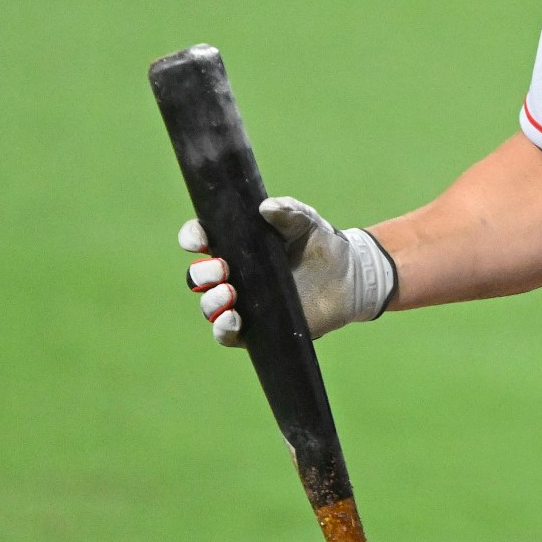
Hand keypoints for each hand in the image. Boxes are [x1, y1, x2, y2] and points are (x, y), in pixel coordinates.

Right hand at [179, 197, 394, 345]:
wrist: (349, 277)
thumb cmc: (322, 244)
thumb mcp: (306, 222)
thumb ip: (289, 211)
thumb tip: (266, 208)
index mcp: (238, 245)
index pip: (202, 240)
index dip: (192, 238)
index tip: (199, 240)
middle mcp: (234, 274)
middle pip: (199, 276)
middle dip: (202, 273)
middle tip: (222, 269)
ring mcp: (243, 302)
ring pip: (209, 306)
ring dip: (211, 301)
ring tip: (230, 293)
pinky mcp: (256, 328)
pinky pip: (226, 333)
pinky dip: (223, 328)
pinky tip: (234, 319)